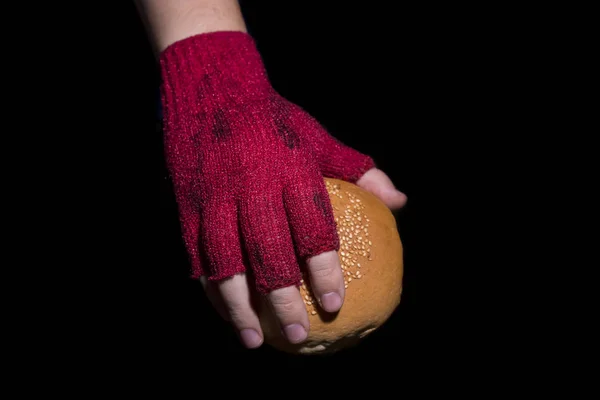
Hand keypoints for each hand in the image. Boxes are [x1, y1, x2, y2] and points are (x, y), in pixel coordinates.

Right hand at [161, 32, 345, 347]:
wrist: (211, 86)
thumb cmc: (273, 118)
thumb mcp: (317, 136)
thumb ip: (358, 169)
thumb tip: (400, 201)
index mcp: (290, 170)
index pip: (312, 228)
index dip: (325, 269)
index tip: (336, 302)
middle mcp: (252, 186)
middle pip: (269, 253)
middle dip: (284, 301)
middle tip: (301, 334)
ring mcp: (214, 197)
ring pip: (226, 263)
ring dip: (239, 307)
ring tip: (254, 341)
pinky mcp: (187, 203)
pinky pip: (196, 253)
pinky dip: (210, 286)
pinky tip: (222, 310)